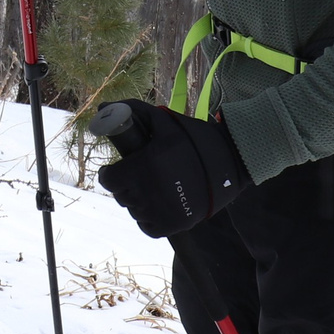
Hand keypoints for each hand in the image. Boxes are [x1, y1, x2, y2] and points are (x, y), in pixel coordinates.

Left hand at [94, 100, 250, 237]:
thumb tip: (104, 107)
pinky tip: (159, 202)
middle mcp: (147, 194)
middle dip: (125, 184)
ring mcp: (159, 212)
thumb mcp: (164, 122)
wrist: (229, 163)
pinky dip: (149, 216)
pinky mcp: (172, 226)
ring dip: (138, 199)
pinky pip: (147, 226)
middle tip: (139, 175)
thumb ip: (133, 112)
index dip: (110, 173)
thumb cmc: (194, 140)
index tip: (119, 168)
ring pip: (134, 210)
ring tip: (153, 187)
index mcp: (142, 168)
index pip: (108, 180)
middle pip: (121, 195)